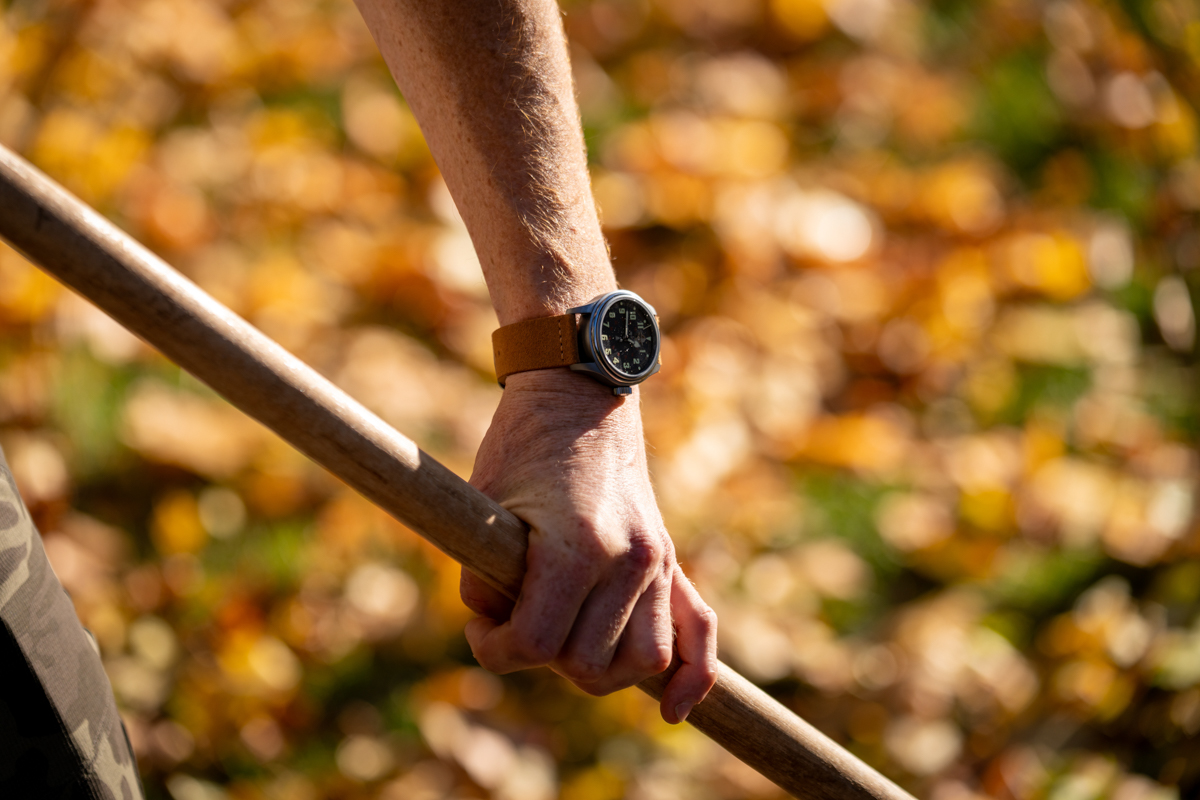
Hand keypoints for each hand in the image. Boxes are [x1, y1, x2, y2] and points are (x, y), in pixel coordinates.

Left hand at [460, 369, 717, 722]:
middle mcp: (630, 559)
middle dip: (542, 658)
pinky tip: (672, 709)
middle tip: (513, 620)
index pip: (538, 645)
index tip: (480, 627)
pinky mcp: (670, 559)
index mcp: (578, 546)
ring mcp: (658, 559)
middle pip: (589, 666)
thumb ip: (485, 585)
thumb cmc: (520, 447)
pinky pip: (700, 632)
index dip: (496, 649)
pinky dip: (693, 677)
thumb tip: (504, 632)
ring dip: (600, 670)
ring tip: (564, 641)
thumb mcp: (484, 513)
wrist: (578, 397)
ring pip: (644, 663)